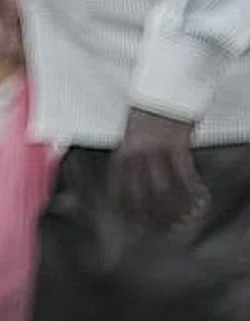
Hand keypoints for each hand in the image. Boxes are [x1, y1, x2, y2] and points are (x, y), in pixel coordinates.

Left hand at [112, 106, 207, 236]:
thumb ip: (131, 161)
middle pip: (144, 196)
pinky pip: (185, 176)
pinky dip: (193, 192)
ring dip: (178, 209)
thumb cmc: (149, 113)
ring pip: (166, 190)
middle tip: (169, 230)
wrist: (164, 89)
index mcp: (122, 153)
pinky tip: (200, 199)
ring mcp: (156, 150)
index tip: (138, 229)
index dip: (130, 214)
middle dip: (156, 218)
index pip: (122, 192)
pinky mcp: (178, 145)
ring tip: (187, 220)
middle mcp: (136, 153)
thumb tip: (132, 189)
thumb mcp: (131, 137)